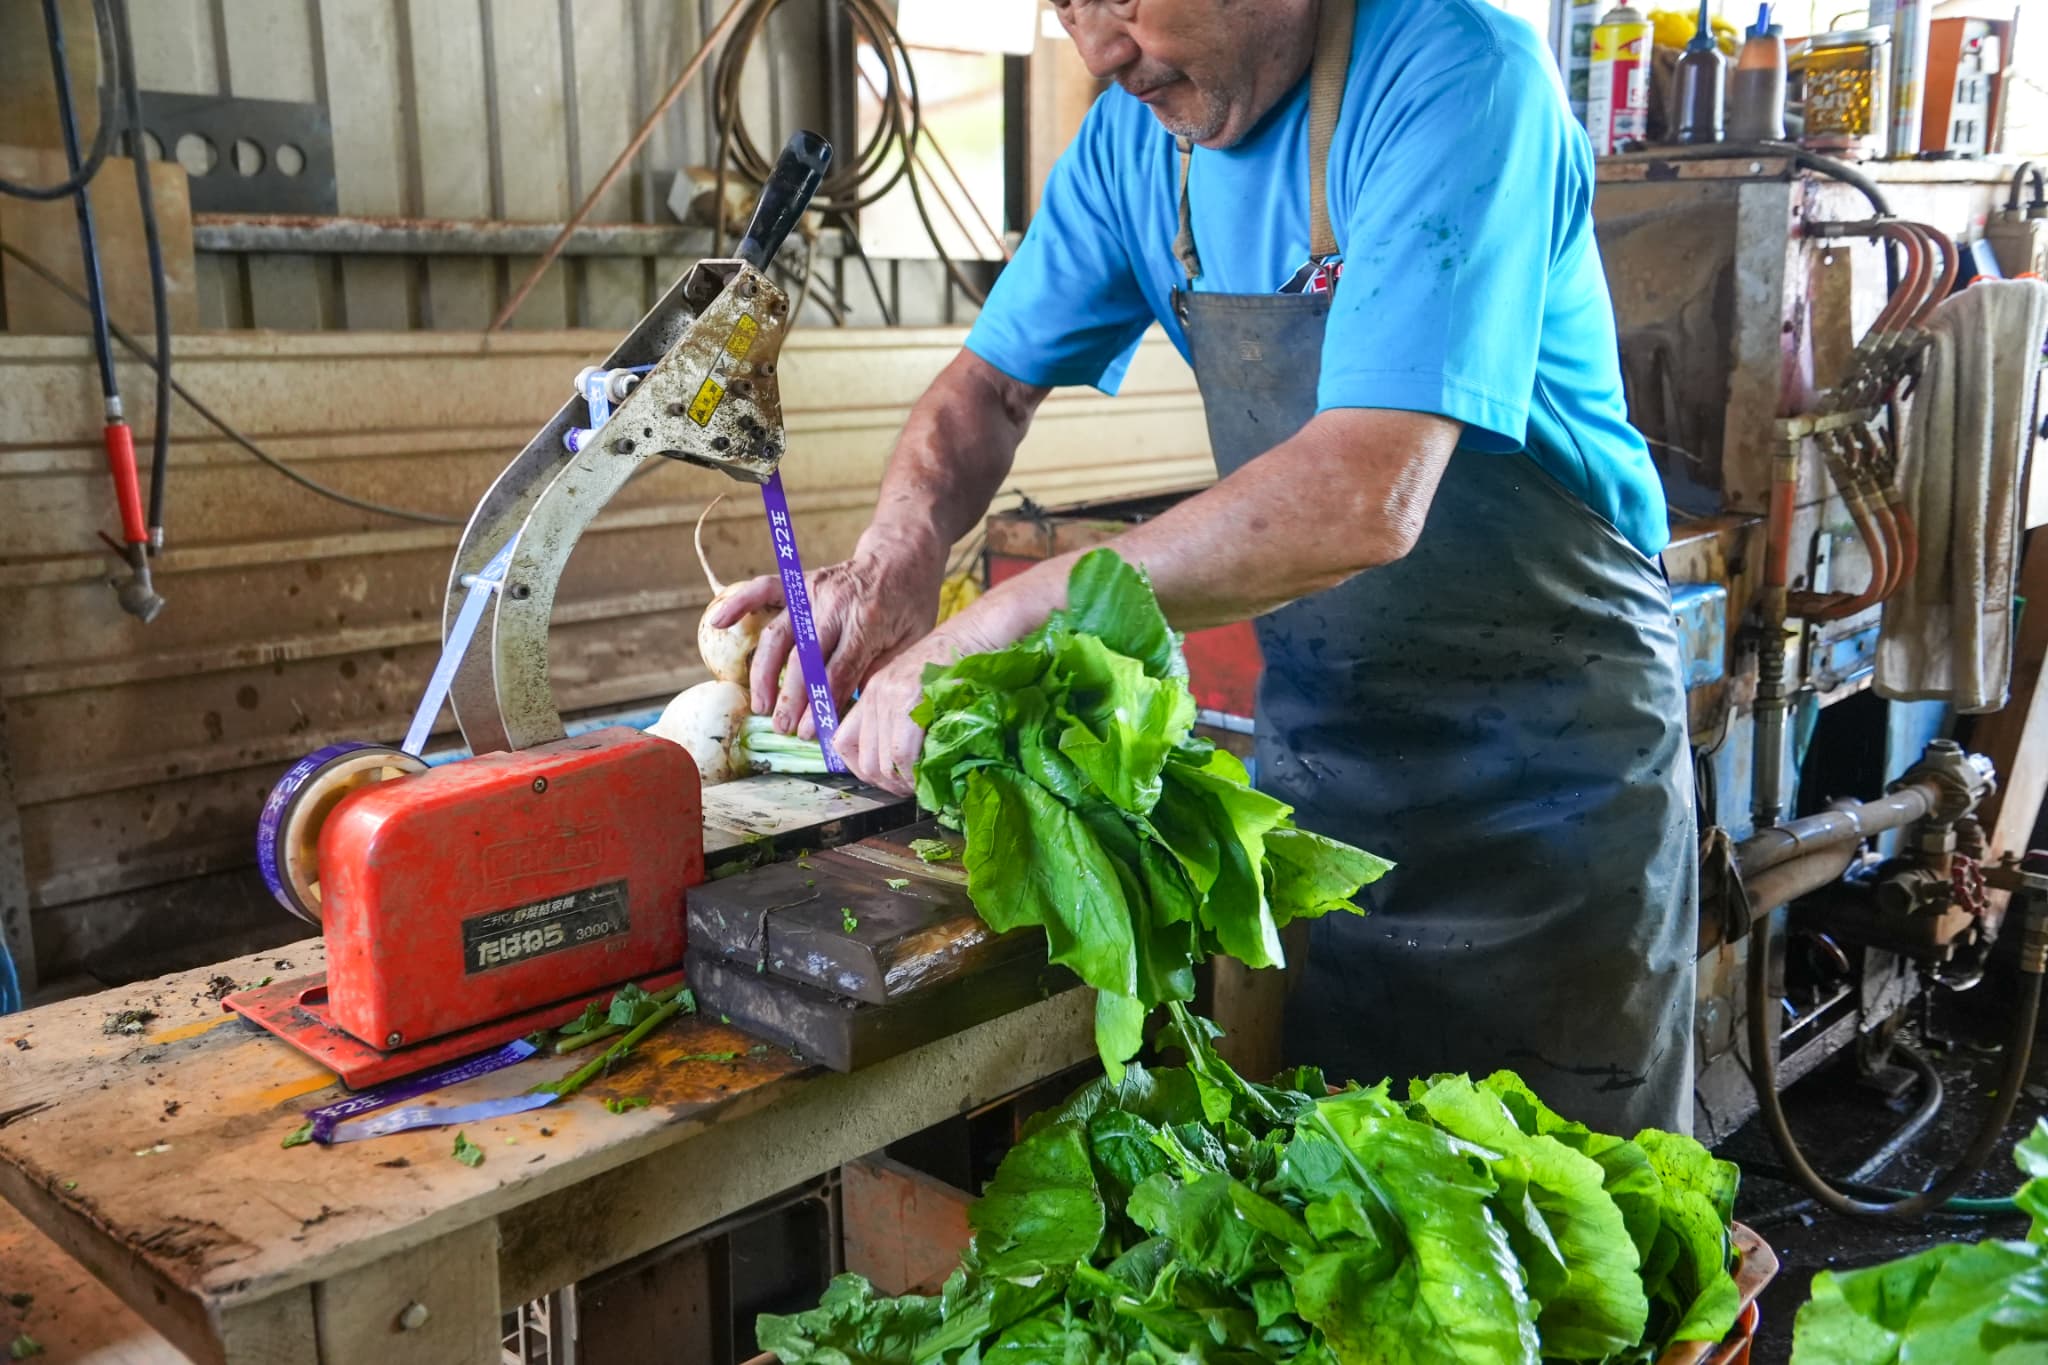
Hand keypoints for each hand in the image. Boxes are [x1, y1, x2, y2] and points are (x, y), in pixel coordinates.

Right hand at [708, 538, 942, 738]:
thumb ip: (879, 672)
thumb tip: (848, 711)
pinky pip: (764, 589)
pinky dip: (739, 603)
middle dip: (790, 698)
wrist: (903, 555)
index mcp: (867, 621)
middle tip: (781, 728)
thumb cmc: (910, 604)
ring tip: (761, 705)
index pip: (838, 672)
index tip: (808, 733)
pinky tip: (717, 622)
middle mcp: (835, 605)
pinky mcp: (801, 581)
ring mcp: (814, 591)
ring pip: (779, 634)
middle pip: (805, 659)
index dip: (820, 706)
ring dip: (764, 672)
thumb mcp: (911, 642)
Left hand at [834, 614, 1012, 795]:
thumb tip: (898, 763)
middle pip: (863, 760)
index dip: (860, 769)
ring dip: (902, 782)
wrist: (974, 636)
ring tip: (920, 785)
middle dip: (885, 783)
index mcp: (872, 695)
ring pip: (882, 762)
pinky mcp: (910, 701)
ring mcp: (890, 698)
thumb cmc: (954, 664)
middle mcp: (875, 696)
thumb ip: (900, 718)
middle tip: (908, 789)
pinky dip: (913, 773)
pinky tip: (926, 775)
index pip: (842, 743)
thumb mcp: (916, 689)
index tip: (883, 779)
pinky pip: (901, 753)